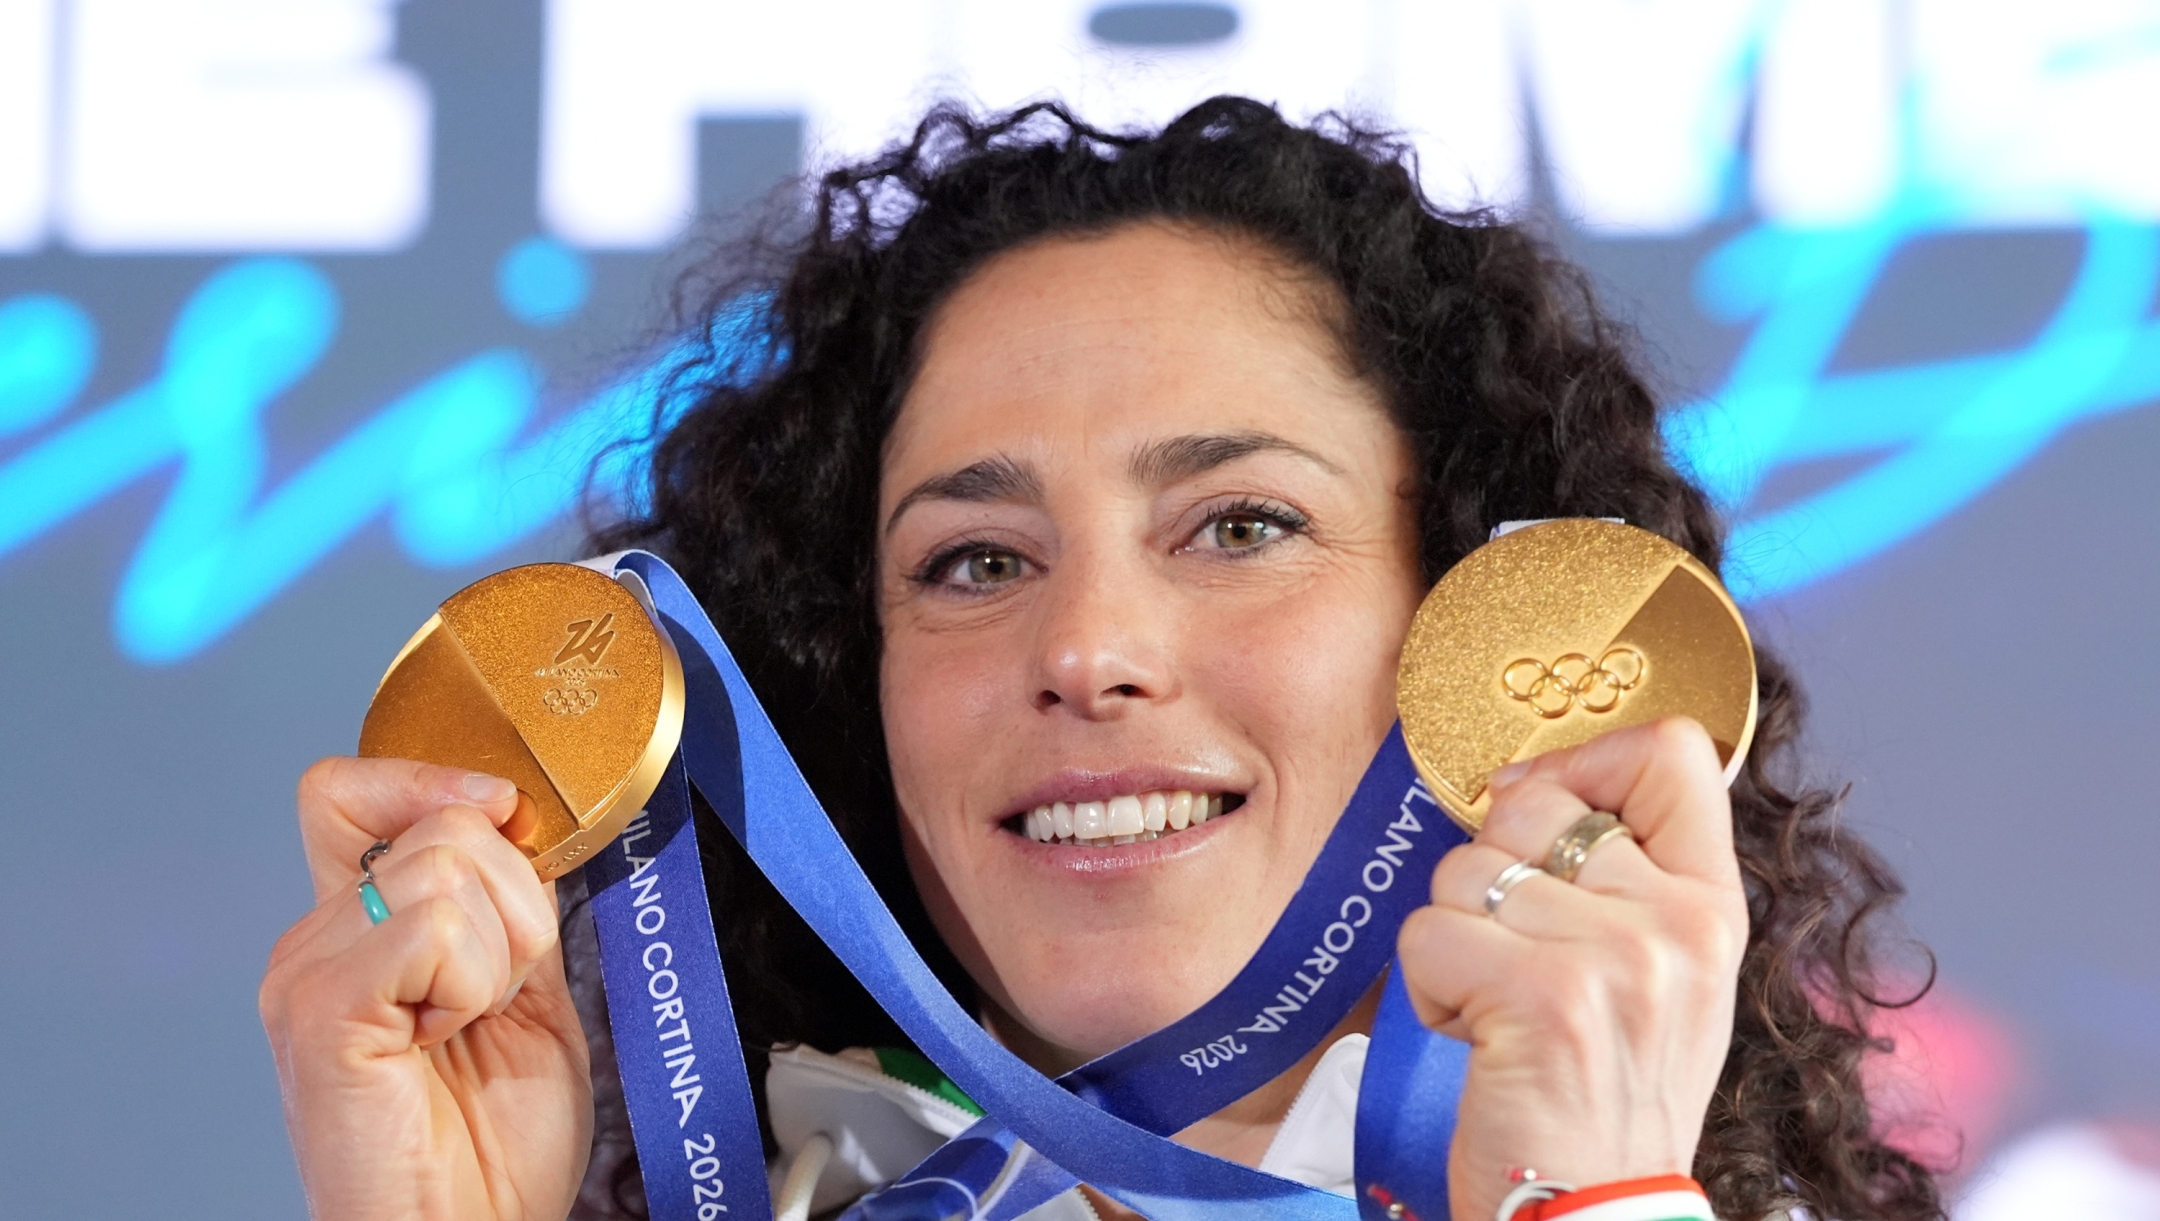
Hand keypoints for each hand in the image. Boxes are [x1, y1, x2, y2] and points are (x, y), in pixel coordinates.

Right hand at [259, 758, 591, 1220]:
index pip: (350, 789)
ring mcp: (307, 973)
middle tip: (496, 996)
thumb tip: (519, 816)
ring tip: (469, 1025)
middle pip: (442, 823)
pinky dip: (473, 982)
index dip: (433, 778)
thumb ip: (508, 903)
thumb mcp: (523, 990)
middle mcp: (314, 940)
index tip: (507, 815)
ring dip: (502, 950)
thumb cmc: (495, 1143)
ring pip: (448, 865)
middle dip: (516, 900)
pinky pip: (435, 926)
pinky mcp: (321, 1012)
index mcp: (354, 929)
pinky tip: (446, 1040)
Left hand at [1396, 718, 1746, 1220]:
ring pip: (1463, 869)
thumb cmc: (1605, 1097)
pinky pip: (1428, 933)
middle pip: (1532, 803)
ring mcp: (1614, 959)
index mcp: (1712, 907)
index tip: (1544, 811)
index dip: (1586, 762)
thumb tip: (1528, 783)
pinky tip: (1480, 1039)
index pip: (1674, 752)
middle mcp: (1676, 924)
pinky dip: (1429, 990)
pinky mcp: (1542, 998)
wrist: (1593, 1213)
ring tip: (1504, 1011)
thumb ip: (1623, 874)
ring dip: (1457, 942)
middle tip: (1521, 964)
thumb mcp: (1661, 974)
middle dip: (1492, 878)